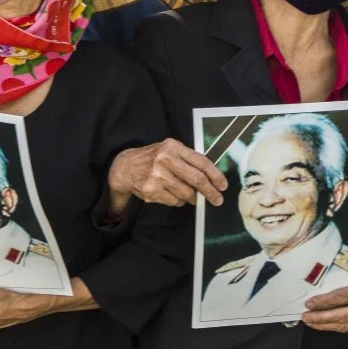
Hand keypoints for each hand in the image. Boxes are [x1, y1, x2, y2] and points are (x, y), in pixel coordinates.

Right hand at [107, 140, 226, 214]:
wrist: (124, 167)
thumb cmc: (152, 158)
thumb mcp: (169, 150)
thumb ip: (188, 160)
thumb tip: (211, 179)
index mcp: (173, 147)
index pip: (201, 161)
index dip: (215, 175)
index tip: (223, 186)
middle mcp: (165, 159)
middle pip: (196, 179)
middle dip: (210, 192)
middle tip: (218, 200)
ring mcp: (157, 176)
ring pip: (186, 193)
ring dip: (191, 197)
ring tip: (187, 194)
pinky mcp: (151, 190)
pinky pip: (175, 201)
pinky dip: (178, 200)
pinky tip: (170, 193)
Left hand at [301, 264, 347, 333]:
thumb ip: (339, 284)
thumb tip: (315, 293)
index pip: (342, 297)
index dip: (324, 302)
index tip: (309, 304)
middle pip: (342, 315)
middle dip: (321, 318)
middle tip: (306, 317)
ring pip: (344, 325)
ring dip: (325, 325)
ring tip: (311, 322)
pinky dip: (334, 327)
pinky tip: (324, 324)